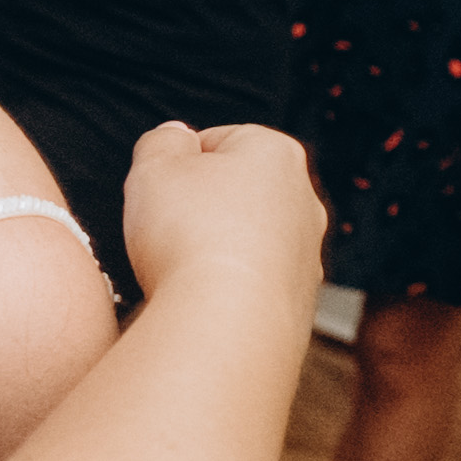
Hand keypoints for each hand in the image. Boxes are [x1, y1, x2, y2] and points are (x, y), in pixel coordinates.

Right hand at [118, 117, 322, 315]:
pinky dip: (230, 290)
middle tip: (165, 229)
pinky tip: (204, 300)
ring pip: (247, 241)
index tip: (159, 192)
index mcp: (276, 152)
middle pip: (237, 192)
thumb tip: (174, 137)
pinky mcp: (301, 303)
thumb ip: (161, 141)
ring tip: (181, 270)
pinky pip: (254, 286)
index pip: (217, 141)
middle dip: (201, 208)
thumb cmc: (189, 235)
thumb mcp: (153, 166)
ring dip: (216, 250)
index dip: (177, 166)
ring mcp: (307, 255)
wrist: (227, 323)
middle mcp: (304, 200)